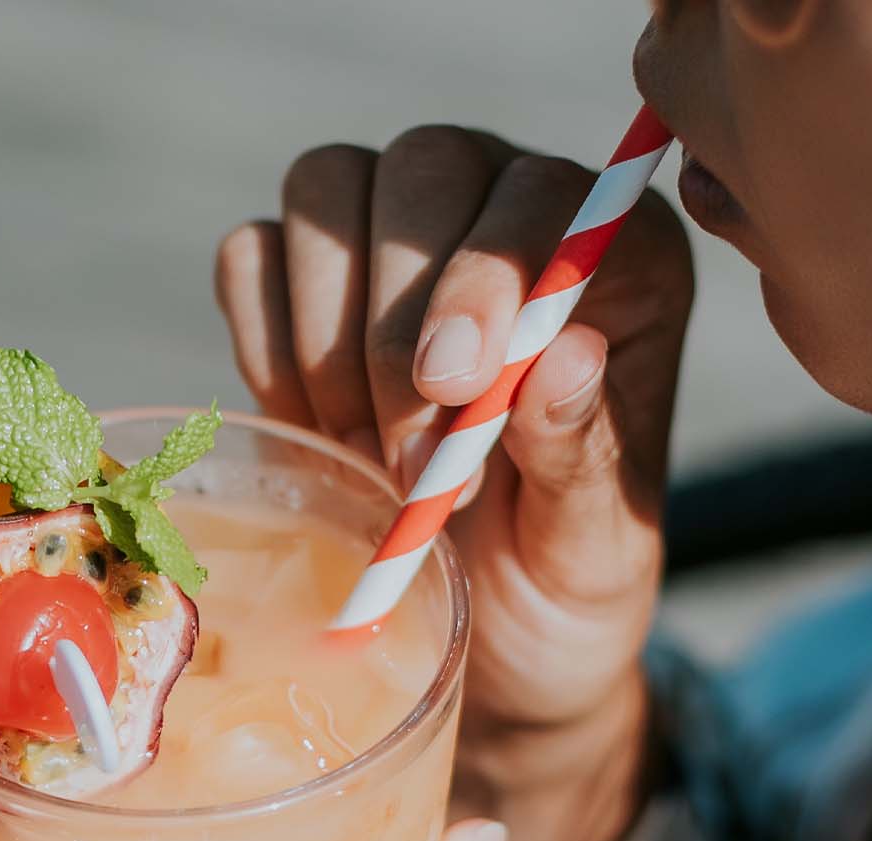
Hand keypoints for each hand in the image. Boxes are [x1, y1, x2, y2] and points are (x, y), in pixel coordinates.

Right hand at [216, 126, 689, 840]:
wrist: (481, 643)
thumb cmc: (561, 590)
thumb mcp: (595, 550)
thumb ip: (583, 455)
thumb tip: (565, 356)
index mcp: (621, 263)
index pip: (544, 193)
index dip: (485, 269)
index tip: (453, 387)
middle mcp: (511, 221)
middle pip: (426, 167)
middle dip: (394, 312)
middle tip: (405, 449)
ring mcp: (399, 244)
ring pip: (328, 192)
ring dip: (327, 334)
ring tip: (368, 450)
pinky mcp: (306, 288)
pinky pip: (251, 255)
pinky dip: (263, 341)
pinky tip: (311, 426)